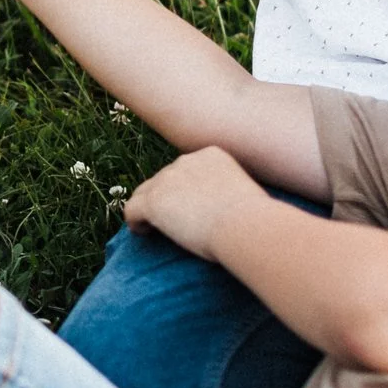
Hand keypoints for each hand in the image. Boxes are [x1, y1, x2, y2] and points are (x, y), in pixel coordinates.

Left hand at [122, 147, 264, 256]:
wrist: (246, 226)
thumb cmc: (255, 219)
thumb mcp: (245, 194)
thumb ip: (229, 192)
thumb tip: (226, 207)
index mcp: (210, 155)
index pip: (186, 169)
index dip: (182, 188)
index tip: (186, 205)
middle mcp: (186, 161)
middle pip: (164, 179)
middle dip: (164, 197)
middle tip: (168, 220)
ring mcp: (167, 179)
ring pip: (145, 192)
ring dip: (147, 208)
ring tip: (151, 228)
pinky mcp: (154, 201)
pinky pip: (132, 209)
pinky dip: (135, 221)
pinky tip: (142, 233)